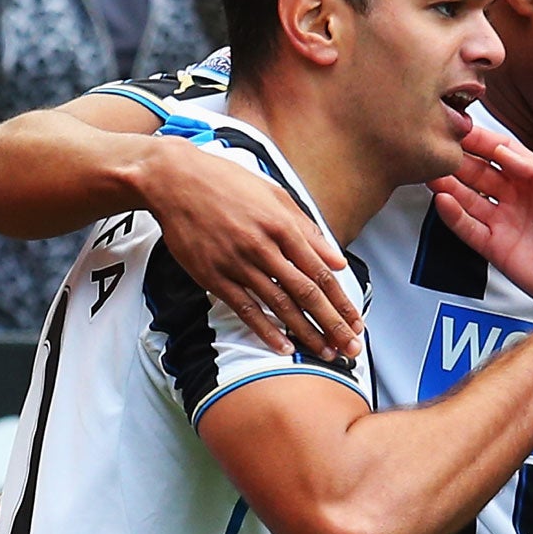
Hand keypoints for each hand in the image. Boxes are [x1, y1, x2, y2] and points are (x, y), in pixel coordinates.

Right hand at [143, 134, 363, 356]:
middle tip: (350, 348)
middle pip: (306, 294)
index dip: (342, 302)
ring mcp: (237, 264)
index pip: (322, 273)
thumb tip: (338, 261)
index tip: (357, 322)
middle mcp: (264, 247)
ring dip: (305, 333)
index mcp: (284, 226)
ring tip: (325, 353)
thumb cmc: (229, 184)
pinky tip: (284, 348)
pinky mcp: (212, 276)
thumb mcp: (277, 196)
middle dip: (332, 324)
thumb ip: (309, 231)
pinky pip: (244, 309)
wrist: (176, 180)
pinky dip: (265, 331)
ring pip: (279, 306)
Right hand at [430, 125, 532, 309]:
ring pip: (469, 198)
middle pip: (481, 172)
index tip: (461, 127)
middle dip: (460, 158)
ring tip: (433, 169)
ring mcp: (507, 222)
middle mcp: (519, 198)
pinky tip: (444, 199)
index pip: (503, 153)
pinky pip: (468, 228)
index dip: (482, 140)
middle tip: (440, 145)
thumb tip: (504, 150)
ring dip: (450, 183)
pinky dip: (453, 215)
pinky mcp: (497, 248)